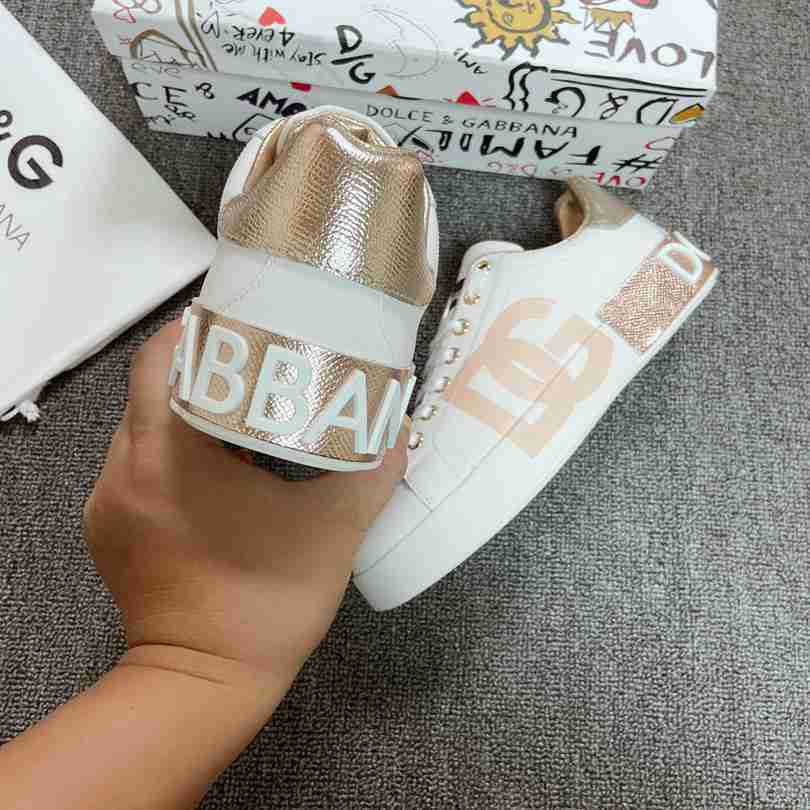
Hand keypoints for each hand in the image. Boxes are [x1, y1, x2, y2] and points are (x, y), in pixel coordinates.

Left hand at [84, 319, 407, 685]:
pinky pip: (134, 465)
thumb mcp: (333, 532)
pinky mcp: (108, 531)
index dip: (195, 331)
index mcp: (170, 457)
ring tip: (236, 407)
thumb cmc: (266, 603)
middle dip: (197, 368)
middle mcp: (124, 471)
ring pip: (139, 428)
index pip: (161, 362)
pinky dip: (169, 448)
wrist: (203, 687)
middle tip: (250, 362)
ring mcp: (109, 504)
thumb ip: (373, 472)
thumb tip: (399, 430)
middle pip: (149, 390)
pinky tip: (213, 464)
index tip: (237, 322)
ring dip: (182, 409)